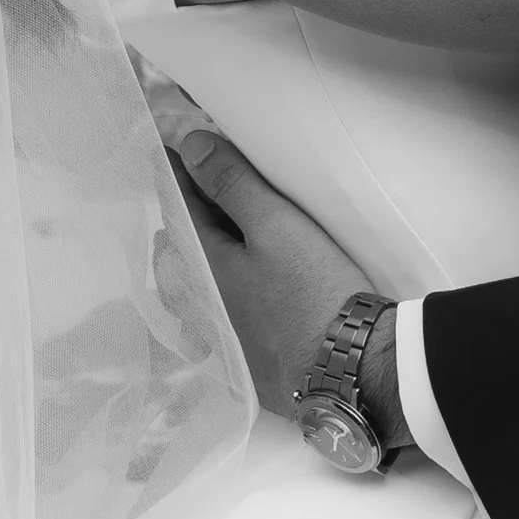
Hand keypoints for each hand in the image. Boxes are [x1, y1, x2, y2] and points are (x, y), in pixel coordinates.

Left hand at [170, 125, 379, 420]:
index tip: (167, 152)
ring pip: (197, 286)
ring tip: (206, 236)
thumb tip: (190, 147)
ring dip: (199, 256)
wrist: (352, 372)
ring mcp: (225, 337)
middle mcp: (205, 304)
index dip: (176, 176)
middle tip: (189, 189)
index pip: (180, 208)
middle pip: (184, 249)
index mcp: (206, 266)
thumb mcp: (276, 226)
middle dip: (184, 216)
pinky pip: (219, 317)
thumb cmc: (314, 294)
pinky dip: (218, 292)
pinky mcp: (249, 361)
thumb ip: (233, 185)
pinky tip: (231, 295)